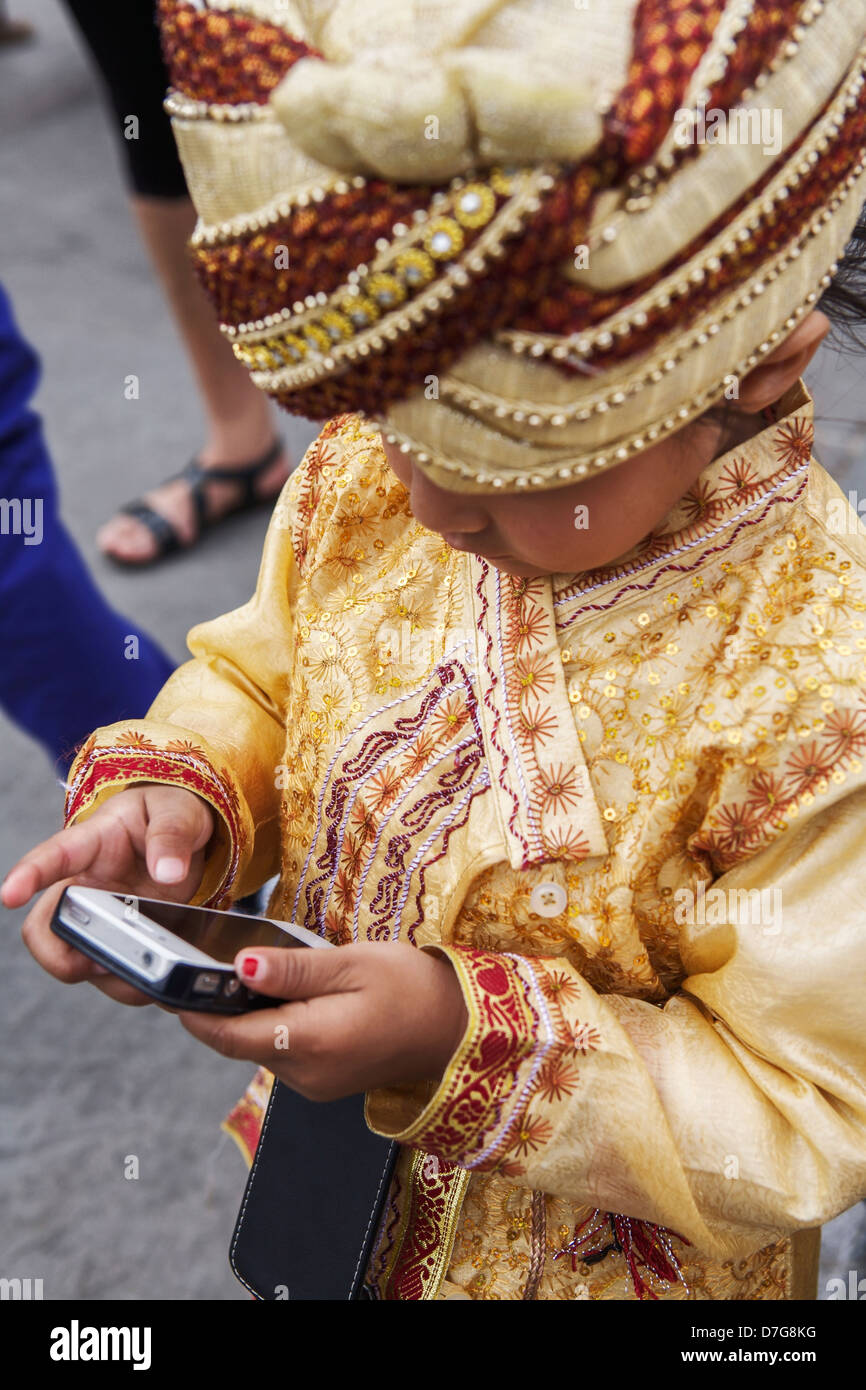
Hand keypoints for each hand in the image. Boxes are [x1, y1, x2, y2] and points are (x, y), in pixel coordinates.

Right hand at [2, 785, 214, 1006]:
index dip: (28, 875)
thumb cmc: (169, 812)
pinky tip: (156, 980)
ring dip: (102, 976)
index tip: (10, 894)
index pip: (53, 856)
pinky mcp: (118, 937)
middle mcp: (83, 883)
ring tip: (143, 977)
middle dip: (58, 955)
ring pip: (72, 958)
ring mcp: (98, 915)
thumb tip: (168, 872)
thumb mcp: (178, 809)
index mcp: (93, 842)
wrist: (185, 834)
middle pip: (44, 925)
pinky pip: (108, 971)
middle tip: (98, 962)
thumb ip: (172, 833)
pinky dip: (129, 983)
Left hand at [179, 941, 468, 1100]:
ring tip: (252, 970)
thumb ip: (292, 969)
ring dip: (248, 1014)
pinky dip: (273, 1023)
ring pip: (258, 1045)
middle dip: (218, 1007)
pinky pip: (281, 1051)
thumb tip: (238, 967)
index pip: (226, 1034)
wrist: (459, 1026)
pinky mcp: (323, 1081)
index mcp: (309, 1043)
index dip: (192, 1010)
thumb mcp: (352, 964)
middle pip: (237, 1041)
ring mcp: (313, 1083)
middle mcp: (304, 1074)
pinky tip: (286, 994)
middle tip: (203, 962)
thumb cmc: (413, 988)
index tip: (166, 982)